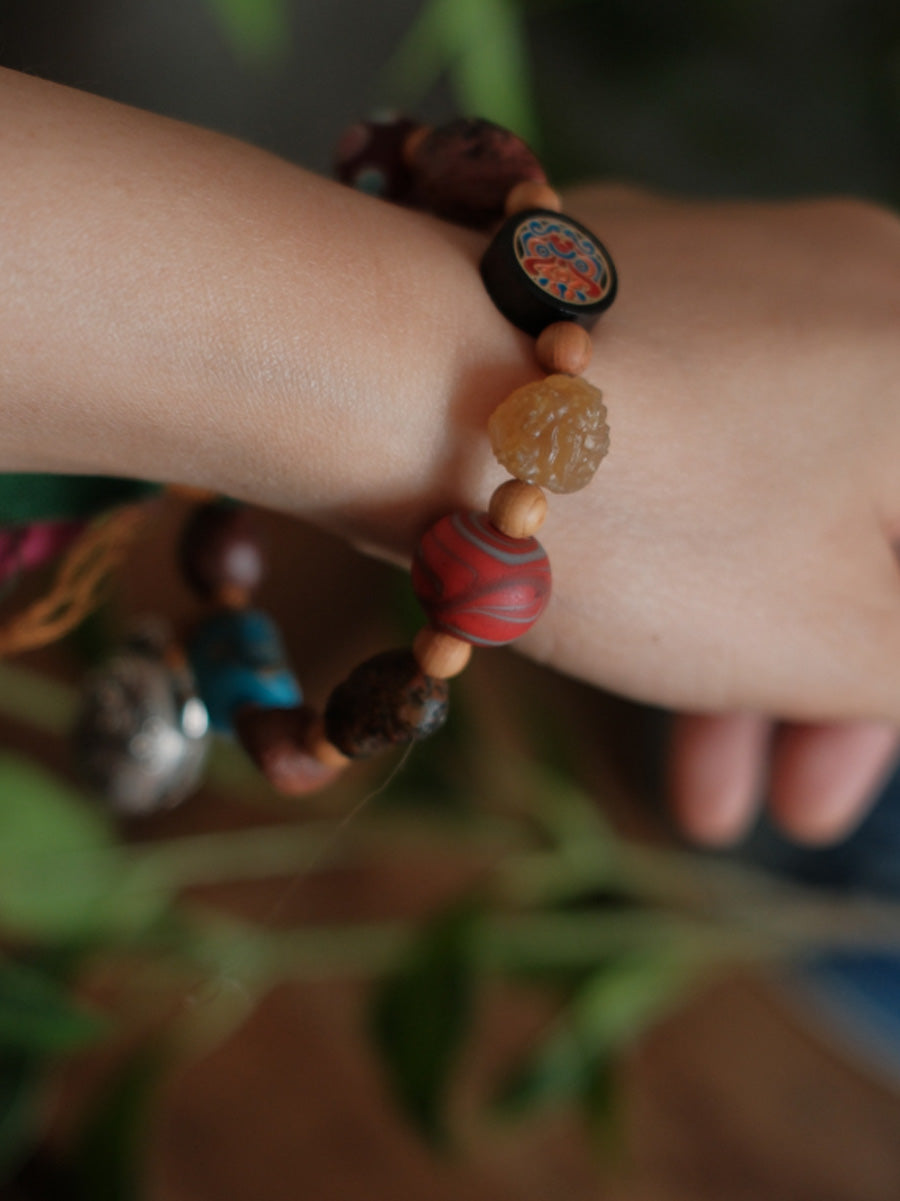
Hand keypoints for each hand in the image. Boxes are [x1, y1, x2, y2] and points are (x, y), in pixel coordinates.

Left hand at [525, 187, 899, 844]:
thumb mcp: (830, 632)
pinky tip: (646, 633)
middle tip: (790, 804)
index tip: (836, 776)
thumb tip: (894, 670)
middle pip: (869, 529)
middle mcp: (861, 291)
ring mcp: (747, 272)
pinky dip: (694, 539)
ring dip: (753, 640)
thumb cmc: (651, 512)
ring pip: (781, 491)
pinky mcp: (641, 288)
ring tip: (699, 784)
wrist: (413, 376)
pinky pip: (706, 435)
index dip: (894, 696)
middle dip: (832, 689)